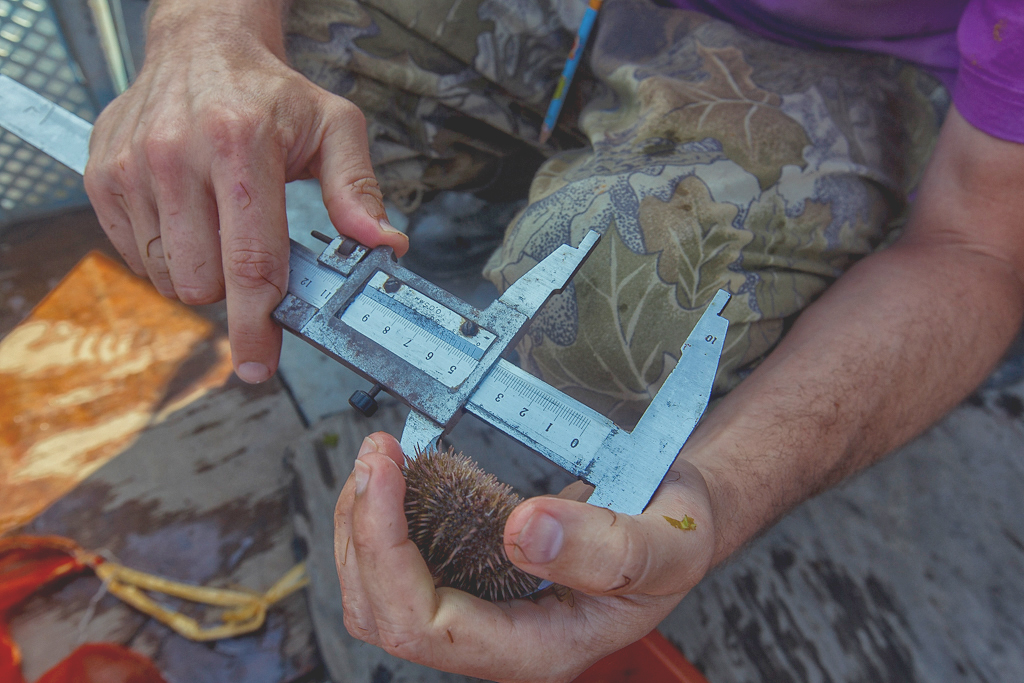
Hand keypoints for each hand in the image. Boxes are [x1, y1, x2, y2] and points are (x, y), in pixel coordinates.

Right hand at [83, 2, 407, 382]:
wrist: (200, 46)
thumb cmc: (271, 94)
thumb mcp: (333, 127)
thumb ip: (358, 189)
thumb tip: (385, 245)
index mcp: (241, 145)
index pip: (250, 261)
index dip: (256, 325)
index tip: (260, 364)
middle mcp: (178, 155)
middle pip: (204, 282)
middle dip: (235, 288)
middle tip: (252, 250)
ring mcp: (132, 168)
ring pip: (167, 277)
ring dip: (200, 272)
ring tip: (220, 225)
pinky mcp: (102, 177)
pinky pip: (135, 258)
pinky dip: (167, 256)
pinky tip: (187, 218)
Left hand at [334, 433, 714, 681]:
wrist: (680, 522)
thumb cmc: (677, 535)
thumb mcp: (668, 541)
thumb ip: (607, 547)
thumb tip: (523, 531)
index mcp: (540, 648)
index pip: (427, 625)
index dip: (388, 550)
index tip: (390, 472)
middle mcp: (499, 642)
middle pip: (385, 616)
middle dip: (363, 531)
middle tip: (379, 452)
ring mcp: (481, 614)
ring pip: (379, 596)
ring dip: (363, 525)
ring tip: (381, 458)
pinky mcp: (473, 581)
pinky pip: (401, 568)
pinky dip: (383, 519)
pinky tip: (398, 478)